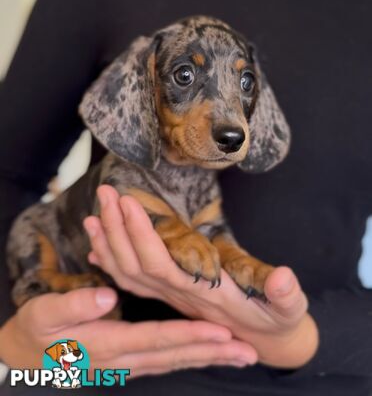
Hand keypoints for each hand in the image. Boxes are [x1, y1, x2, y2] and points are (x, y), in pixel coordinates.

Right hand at [0, 287, 257, 376]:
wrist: (29, 360)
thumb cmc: (37, 332)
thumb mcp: (46, 314)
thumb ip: (76, 305)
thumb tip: (108, 295)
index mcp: (109, 344)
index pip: (158, 338)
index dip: (190, 335)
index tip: (221, 331)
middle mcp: (126, 359)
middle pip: (177, 356)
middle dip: (213, 354)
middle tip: (247, 352)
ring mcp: (130, 364)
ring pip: (177, 362)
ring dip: (209, 358)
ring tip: (239, 356)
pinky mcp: (131, 360)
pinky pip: (168, 360)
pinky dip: (192, 357)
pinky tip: (208, 353)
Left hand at [84, 185, 318, 368]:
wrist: (261, 340)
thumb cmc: (274, 319)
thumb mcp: (288, 309)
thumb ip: (285, 295)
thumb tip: (285, 278)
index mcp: (204, 294)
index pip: (162, 266)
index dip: (141, 235)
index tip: (127, 202)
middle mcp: (179, 296)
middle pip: (135, 265)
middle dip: (117, 228)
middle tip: (107, 192)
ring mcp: (170, 297)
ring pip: (127, 273)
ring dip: (108, 241)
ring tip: (95, 211)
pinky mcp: (169, 293)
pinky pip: (131, 280)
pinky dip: (111, 261)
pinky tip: (97, 245)